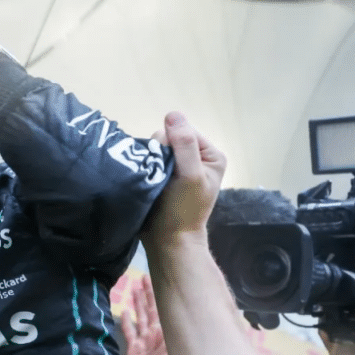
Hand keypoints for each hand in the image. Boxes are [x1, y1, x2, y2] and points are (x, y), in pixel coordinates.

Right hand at [122, 274, 173, 354]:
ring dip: (138, 302)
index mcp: (170, 335)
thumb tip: (189, 314)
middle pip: (152, 309)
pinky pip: (129, 333)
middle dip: (149, 293)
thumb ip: (181, 337)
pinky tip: (123, 311)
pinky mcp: (133, 352)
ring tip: (134, 287)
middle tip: (145, 275)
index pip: (166, 309)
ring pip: (140, 317)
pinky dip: (126, 322)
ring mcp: (145, 343)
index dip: (163, 294)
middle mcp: (158, 336)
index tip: (162, 277)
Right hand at [143, 112, 225, 244]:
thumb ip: (184, 145)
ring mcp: (178, 167)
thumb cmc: (182, 210)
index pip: (183, 131)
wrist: (167, 240)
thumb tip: (173, 114)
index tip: (169, 167)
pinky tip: (145, 179)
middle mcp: (196, 157)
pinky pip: (149, 160)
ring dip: (149, 161)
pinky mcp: (162, 176)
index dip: (171, 144)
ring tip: (151, 180)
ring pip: (155, 149)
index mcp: (210, 155)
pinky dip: (144, 167)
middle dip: (159, 153)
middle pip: (168, 138)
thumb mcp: (190, 175)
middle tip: (159, 176)